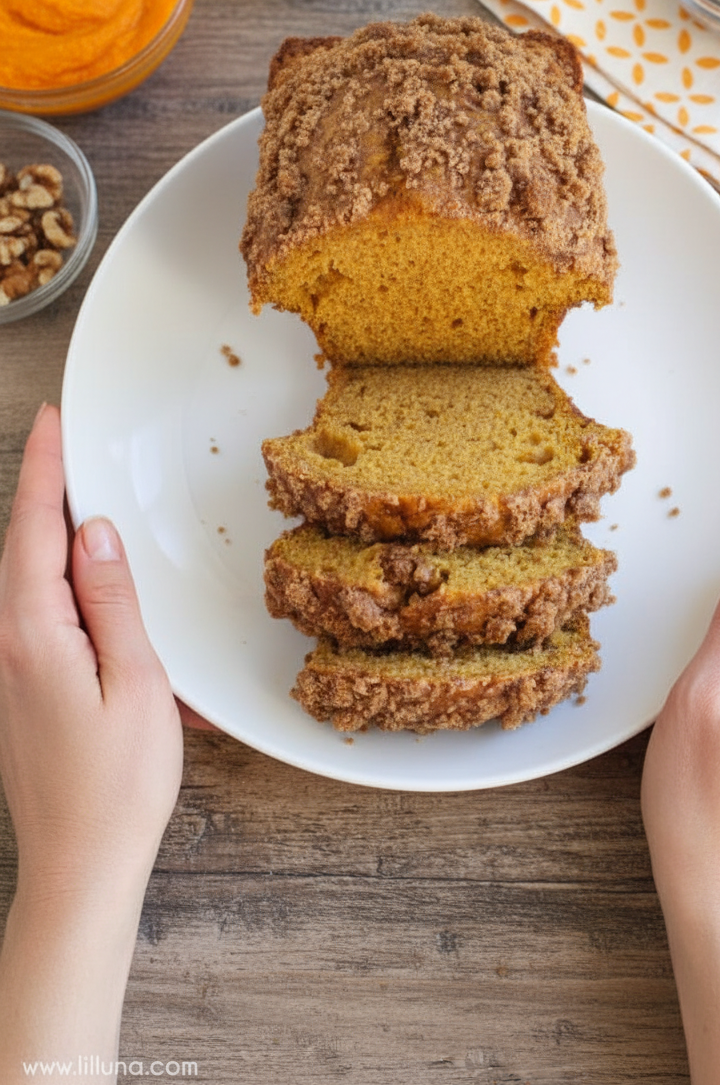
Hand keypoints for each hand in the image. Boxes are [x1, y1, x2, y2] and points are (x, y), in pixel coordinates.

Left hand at [0, 403, 182, 905]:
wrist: (80, 867)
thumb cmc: (117, 788)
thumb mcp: (136, 683)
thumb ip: (112, 602)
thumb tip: (95, 534)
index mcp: (33, 636)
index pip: (34, 530)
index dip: (43, 469)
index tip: (50, 421)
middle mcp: (5, 647)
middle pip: (22, 549)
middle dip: (42, 492)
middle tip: (63, 445)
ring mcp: (6, 672)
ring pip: (25, 583)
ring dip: (48, 538)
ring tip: (75, 502)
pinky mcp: (16, 693)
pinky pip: (32, 617)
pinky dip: (54, 586)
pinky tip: (80, 587)